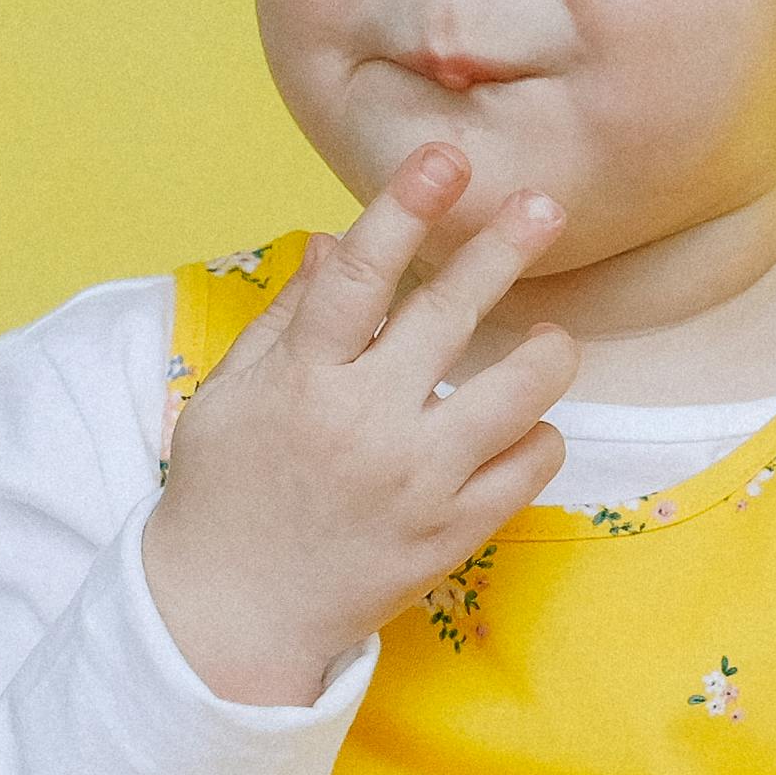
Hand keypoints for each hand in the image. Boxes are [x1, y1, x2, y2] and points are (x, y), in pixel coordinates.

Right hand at [139, 145, 578, 706]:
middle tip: (544, 205)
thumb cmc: (225, 491)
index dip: (405, 210)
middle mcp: (364, 426)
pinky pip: (528, 468)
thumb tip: (337, 240)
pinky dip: (538, 436)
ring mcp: (416, 483)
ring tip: (551, 335)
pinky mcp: (452, 534)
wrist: (231, 614)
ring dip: (546, 352)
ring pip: (515, 396)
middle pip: (449, 319)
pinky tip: (527, 423)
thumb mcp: (234, 395)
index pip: (360, 279)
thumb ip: (290, 317)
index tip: (447, 160)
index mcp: (300, 381)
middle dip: (501, 250)